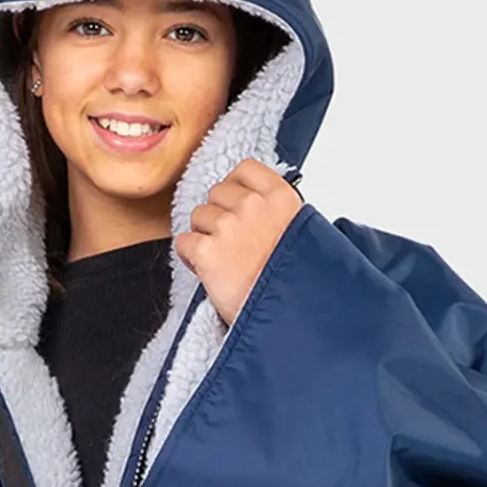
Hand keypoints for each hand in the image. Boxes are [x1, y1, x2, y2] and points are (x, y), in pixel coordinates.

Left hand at [171, 159, 303, 328]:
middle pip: (217, 193)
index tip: (237, 205)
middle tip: (232, 242)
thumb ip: (279, 215)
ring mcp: (228, 227)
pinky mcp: (207, 252)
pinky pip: (183, 242)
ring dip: (204, 236)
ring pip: (198, 216)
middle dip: (220, 215)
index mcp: (281, 198)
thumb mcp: (302, 237)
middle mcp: (253, 207)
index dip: (236, 188)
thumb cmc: (295, 284)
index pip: (245, 169)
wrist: (288, 316)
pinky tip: (207, 269)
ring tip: (223, 260)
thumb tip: (259, 209)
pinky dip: (190, 256)